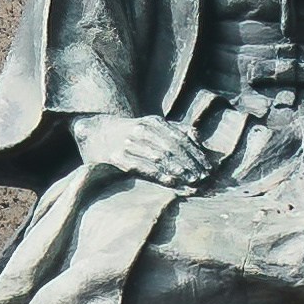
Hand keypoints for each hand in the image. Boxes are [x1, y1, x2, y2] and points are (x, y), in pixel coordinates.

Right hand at [72, 108, 207, 183]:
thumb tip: (197, 137)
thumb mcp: (152, 126)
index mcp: (153, 122)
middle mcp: (142, 130)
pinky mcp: (118, 158)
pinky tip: (172, 182)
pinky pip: (142, 167)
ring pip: (159, 157)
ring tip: (193, 181)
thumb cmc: (130, 133)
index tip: (209, 168)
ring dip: (179, 170)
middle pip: (172, 148)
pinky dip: (158, 174)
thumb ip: (175, 130)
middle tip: (204, 177)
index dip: (196, 154)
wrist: (94, 131)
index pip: (180, 138)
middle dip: (190, 163)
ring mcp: (129, 144)